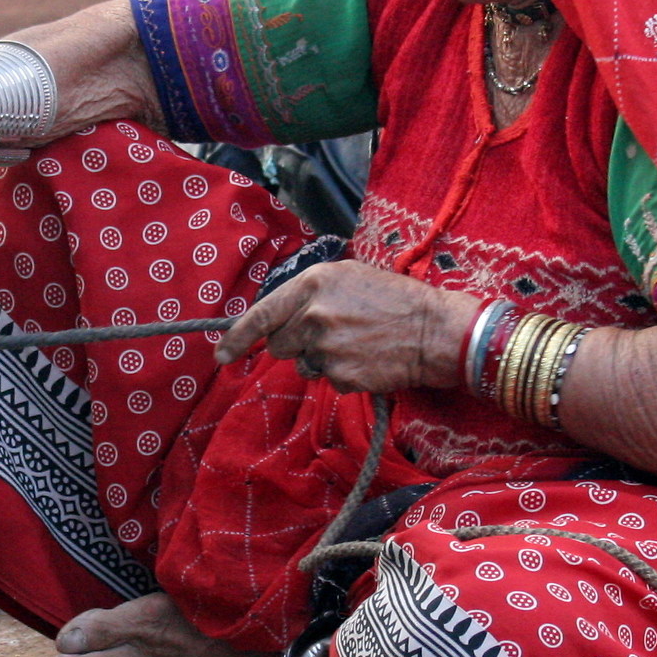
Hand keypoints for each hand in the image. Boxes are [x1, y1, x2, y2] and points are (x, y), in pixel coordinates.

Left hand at [215, 261, 480, 394]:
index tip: (221, 355)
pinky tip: (365, 359)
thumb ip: (307, 292)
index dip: (236, 338)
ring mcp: (326, 348)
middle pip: (279, 344)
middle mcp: (313, 315)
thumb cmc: (393, 298)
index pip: (261, 315)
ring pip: (302, 365)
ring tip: (353, 343)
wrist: (434, 330)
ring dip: (318, 359)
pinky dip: (342, 374)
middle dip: (294, 343)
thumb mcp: (347, 276)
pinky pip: (327, 380)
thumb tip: (276, 317)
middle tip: (328, 333)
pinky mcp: (341, 376)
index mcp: (312, 284)